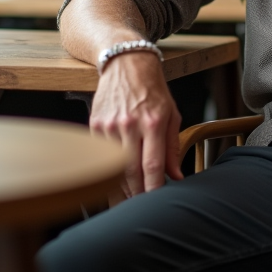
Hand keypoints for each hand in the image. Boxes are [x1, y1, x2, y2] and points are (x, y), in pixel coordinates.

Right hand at [88, 51, 183, 198]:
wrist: (126, 64)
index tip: (156, 201)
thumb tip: (177, 175)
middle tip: (141, 207)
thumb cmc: (153, 90)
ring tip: (127, 202)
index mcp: (153, 122)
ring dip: (120, 188)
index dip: (154, 188)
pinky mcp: (95, 125)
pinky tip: (112, 183)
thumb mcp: (172, 114)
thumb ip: (173, 146)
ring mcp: (110, 126)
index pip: (153, 165)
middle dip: (136, 194)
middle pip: (131, 171)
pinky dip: (106, 172)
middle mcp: (130, 125)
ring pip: (113, 167)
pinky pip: (100, 156)